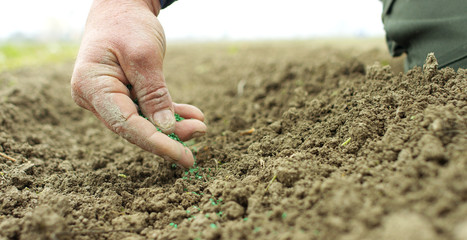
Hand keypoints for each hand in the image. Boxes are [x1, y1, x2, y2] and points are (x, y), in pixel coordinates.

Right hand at [71, 0, 205, 167]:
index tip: (182, 156)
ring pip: (143, 121)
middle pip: (134, 127)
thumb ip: (154, 94)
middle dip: (168, 136)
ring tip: (199, 125)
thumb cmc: (127, 24)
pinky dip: (169, 112)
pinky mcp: (123, 95)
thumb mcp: (144, 55)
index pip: (126, 125)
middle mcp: (95, 97)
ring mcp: (109, 98)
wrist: (121, 5)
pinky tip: (192, 115)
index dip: (156, 143)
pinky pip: (147, 109)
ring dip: (172, 125)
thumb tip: (166, 129)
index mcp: (92, 86)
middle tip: (199, 136)